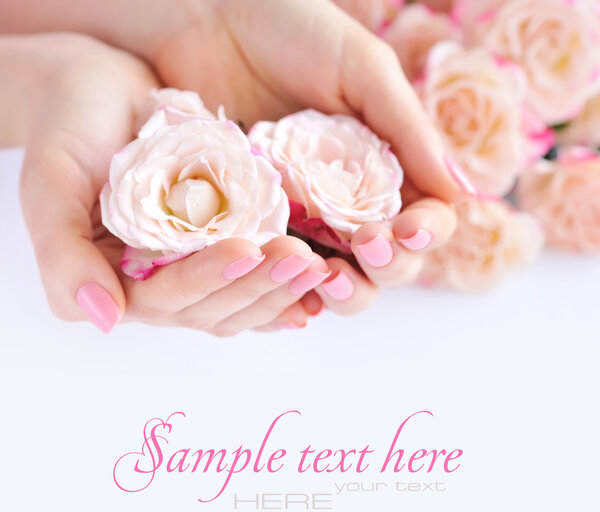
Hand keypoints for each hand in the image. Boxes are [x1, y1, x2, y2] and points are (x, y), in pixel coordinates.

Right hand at [15, 33, 327, 334]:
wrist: (105, 96)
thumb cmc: (71, 130)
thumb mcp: (52, 184)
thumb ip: (64, 255)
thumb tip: (105, 318)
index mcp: (117, 281)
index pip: (166, 298)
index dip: (207, 279)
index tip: (247, 248)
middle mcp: (158, 287)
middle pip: (212, 308)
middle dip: (258, 287)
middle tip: (301, 260)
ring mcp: (193, 273)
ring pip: (240, 302)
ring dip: (280, 290)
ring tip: (318, 267)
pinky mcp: (219, 254)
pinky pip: (254, 284)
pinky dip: (284, 291)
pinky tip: (316, 288)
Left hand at [145, 0, 466, 310]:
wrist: (207, 19)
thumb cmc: (290, 31)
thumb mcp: (362, 69)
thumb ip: (409, 130)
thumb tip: (461, 193)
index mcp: (386, 169)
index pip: (424, 220)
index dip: (425, 234)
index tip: (409, 228)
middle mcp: (351, 203)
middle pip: (388, 263)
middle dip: (389, 266)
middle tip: (367, 244)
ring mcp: (304, 219)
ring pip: (342, 280)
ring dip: (347, 292)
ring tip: (329, 276)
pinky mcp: (259, 226)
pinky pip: (282, 273)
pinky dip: (291, 291)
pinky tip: (289, 287)